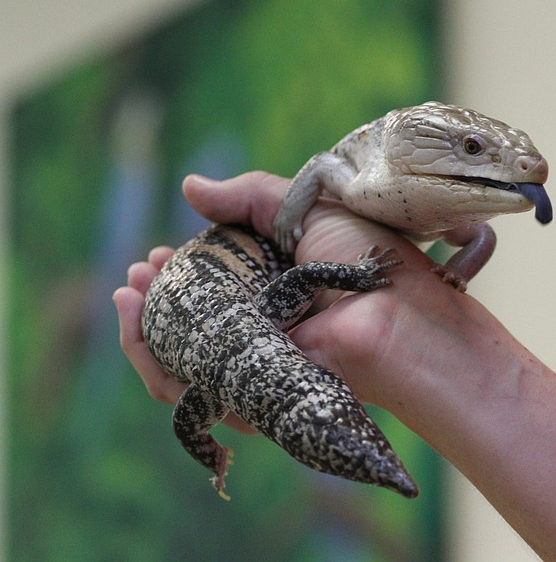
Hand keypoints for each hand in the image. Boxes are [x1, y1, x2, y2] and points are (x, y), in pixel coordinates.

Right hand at [114, 171, 451, 420]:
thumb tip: (189, 187)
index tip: (156, 254)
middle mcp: (261, 326)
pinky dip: (156, 364)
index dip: (177, 272)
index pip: (211, 286)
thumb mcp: (306, 209)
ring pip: (178, 360)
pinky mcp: (247, 396)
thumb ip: (249, 197)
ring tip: (129, 297)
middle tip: (136, 274)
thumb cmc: (366, 260)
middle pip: (187, 324)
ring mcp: (254, 364)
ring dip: (142, 331)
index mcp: (274, 287)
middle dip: (151, 300)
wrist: (398, 315)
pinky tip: (141, 330)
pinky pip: (191, 390)